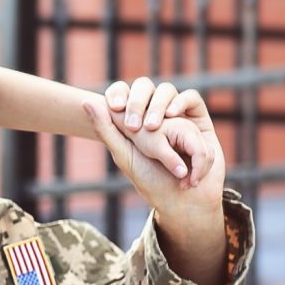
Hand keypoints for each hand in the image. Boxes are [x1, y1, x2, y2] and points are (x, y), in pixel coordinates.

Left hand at [83, 97, 224, 220]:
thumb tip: (86, 101)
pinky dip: (182, 103)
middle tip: (134, 125)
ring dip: (158, 105)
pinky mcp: (199, 119)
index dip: (117, 93)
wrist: (185, 198)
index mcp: (132, 120)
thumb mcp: (124, 155)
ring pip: (167, 91)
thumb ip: (106, 129)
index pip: (122, 93)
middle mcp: (154, 114)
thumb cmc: (151, 180)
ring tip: (152, 129)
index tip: (114, 107)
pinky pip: (191, 99)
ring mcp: (177, 115)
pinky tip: (173, 115)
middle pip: (144, 86)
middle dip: (137, 101)